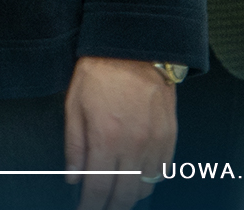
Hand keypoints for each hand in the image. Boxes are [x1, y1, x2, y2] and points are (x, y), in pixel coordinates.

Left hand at [64, 56, 175, 209]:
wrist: (135, 49)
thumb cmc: (99, 73)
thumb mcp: (74, 106)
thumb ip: (74, 146)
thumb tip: (73, 178)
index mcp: (105, 139)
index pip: (97, 188)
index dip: (90, 206)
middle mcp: (133, 146)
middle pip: (124, 195)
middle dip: (111, 208)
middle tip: (100, 209)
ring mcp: (155, 143)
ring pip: (145, 187)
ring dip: (130, 197)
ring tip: (116, 197)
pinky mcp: (170, 137)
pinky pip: (162, 171)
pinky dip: (148, 181)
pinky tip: (137, 180)